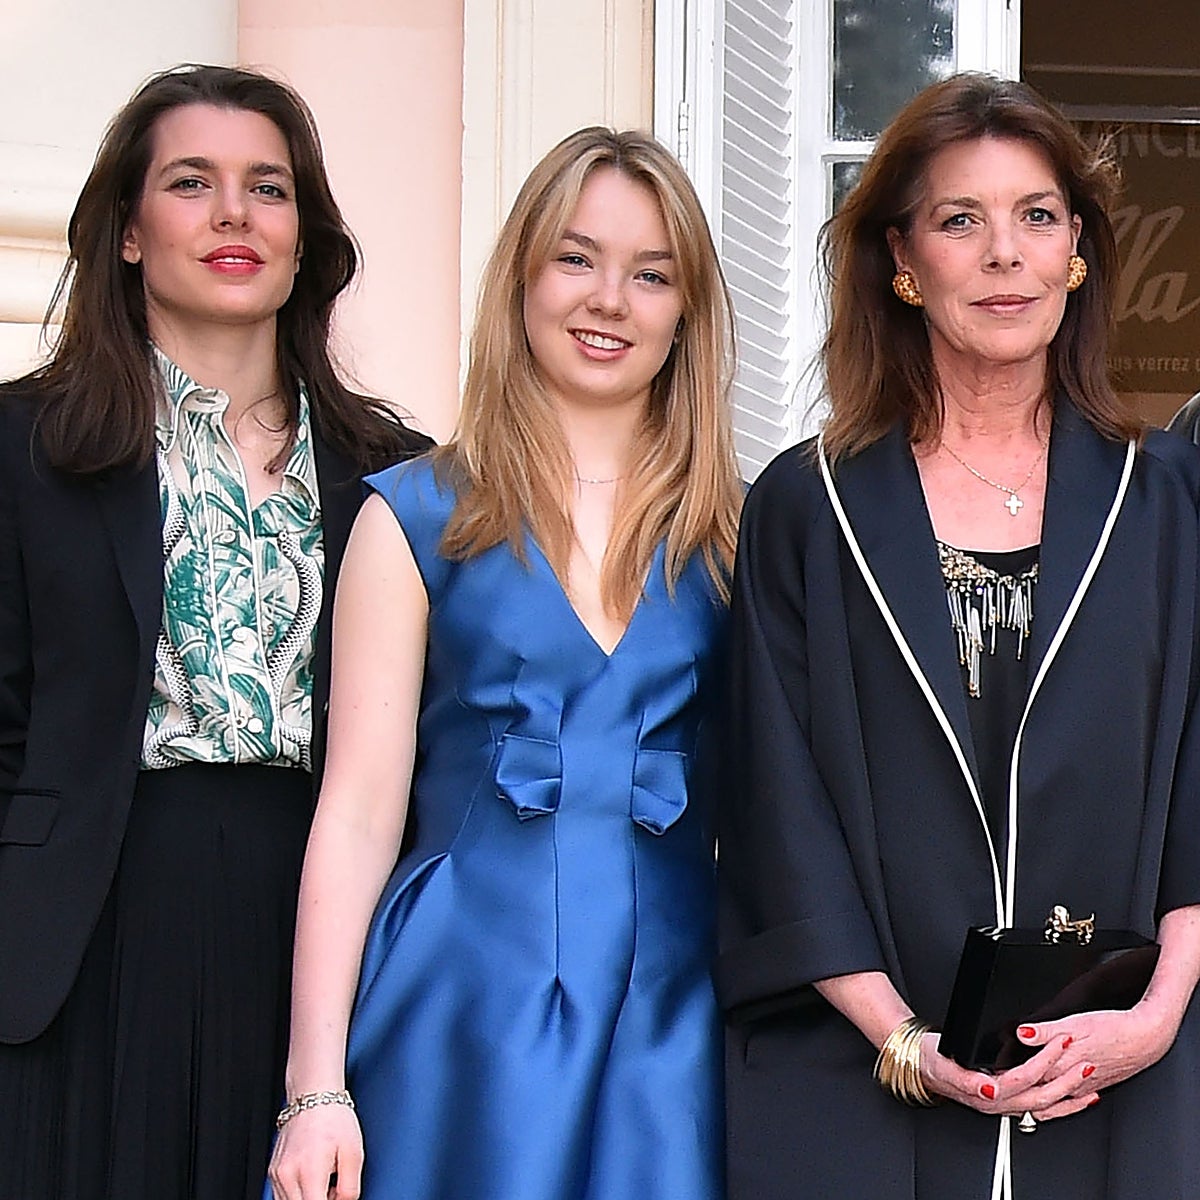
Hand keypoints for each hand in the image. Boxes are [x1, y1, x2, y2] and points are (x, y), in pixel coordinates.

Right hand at [268, 1103, 363, 1199]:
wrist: (313, 1095)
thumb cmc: (334, 1118)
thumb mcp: (354, 1153)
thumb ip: (349, 1188)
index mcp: (309, 1171)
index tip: (336, 1196)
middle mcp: (287, 1175)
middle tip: (333, 1187)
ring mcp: (277, 1174)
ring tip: (323, 1180)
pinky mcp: (273, 1172)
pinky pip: (282, 1196)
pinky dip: (298, 1195)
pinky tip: (312, 1179)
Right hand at [919, 1030, 1095, 1120]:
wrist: (922, 1065)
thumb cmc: (931, 1059)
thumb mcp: (941, 1064)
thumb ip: (964, 1079)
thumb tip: (988, 1087)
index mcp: (986, 1094)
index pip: (1024, 1078)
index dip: (1044, 1061)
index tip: (1059, 1042)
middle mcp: (1000, 1103)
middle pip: (1042, 1096)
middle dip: (1066, 1079)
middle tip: (1083, 1059)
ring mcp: (1006, 1103)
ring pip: (1045, 1105)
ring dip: (1069, 1093)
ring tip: (1087, 1077)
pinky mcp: (1008, 1099)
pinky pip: (1040, 1105)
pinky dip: (1060, 1101)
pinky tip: (1072, 1092)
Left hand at [1008, 1000, 1179, 1107]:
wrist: (1145, 1039)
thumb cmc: (1112, 1028)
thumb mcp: (1073, 1023)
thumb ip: (1044, 1030)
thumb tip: (1020, 1032)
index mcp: (1061, 1066)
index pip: (1026, 1077)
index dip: (1006, 1076)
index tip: (988, 1074)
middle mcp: (1070, 1081)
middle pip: (1035, 1092)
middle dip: (1015, 1091)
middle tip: (995, 1085)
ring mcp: (1083, 1087)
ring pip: (1052, 1101)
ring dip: (1033, 1097)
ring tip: (1016, 1090)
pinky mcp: (1093, 1085)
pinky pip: (1069, 1100)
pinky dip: (1056, 1100)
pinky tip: (1051, 1096)